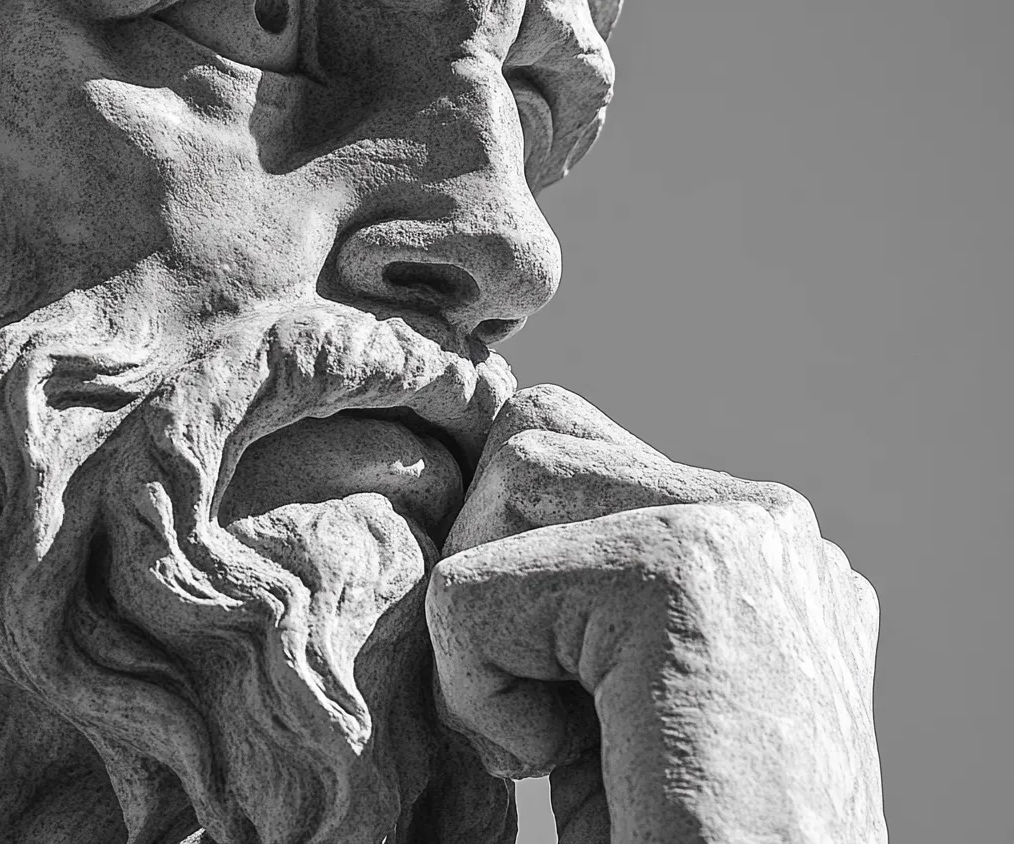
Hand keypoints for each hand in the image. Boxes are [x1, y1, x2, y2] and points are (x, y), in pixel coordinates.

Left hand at [426, 385, 885, 842]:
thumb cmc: (676, 827)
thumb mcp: (627, 683)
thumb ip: (587, 577)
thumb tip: (499, 491)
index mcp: (759, 540)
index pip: (581, 444)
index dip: (514, 543)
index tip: (549, 669)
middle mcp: (763, 519)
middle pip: (541, 431)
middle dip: (488, 549)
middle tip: (531, 682)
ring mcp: (737, 529)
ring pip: (512, 472)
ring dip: (483, 614)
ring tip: (550, 724)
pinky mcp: (683, 570)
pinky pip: (474, 586)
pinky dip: (478, 687)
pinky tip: (561, 761)